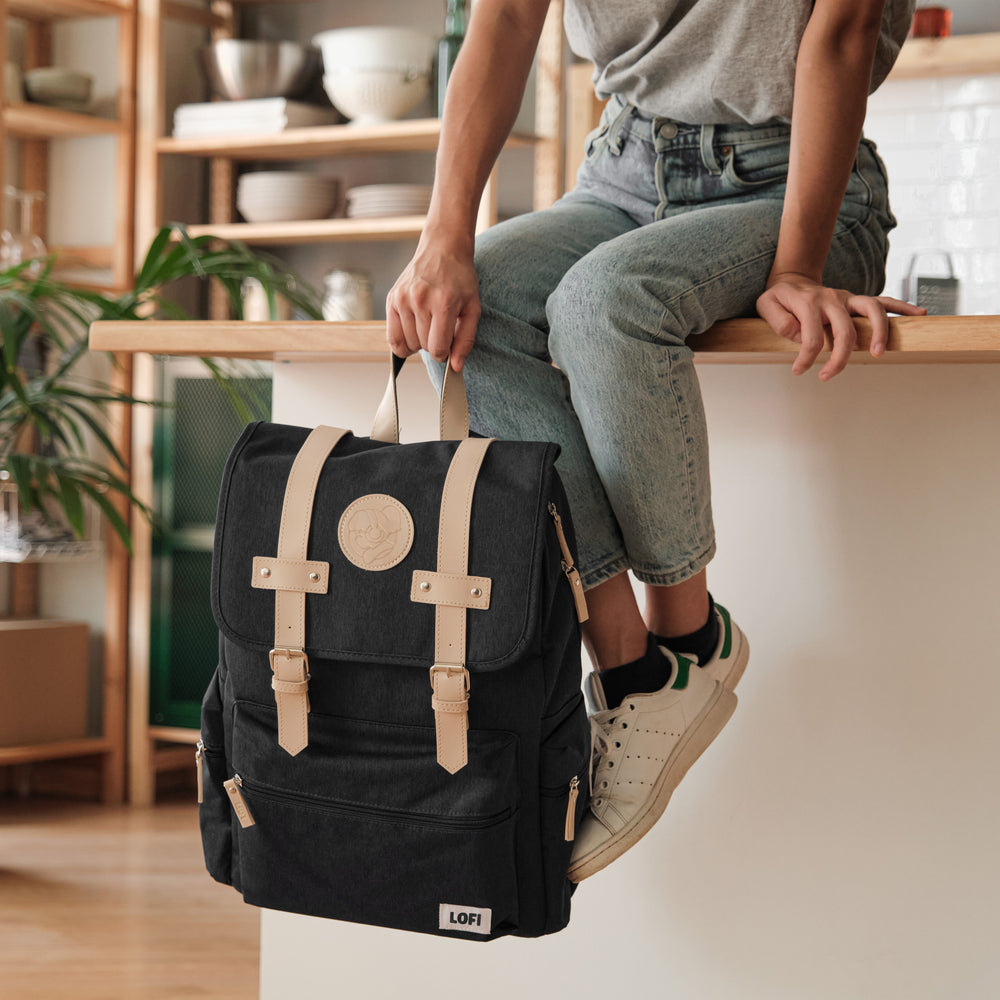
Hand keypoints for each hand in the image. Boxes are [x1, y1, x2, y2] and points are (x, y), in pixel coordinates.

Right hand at [385, 236, 480, 372]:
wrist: (442, 249)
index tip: (447, 347)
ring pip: (407, 344)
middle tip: (439, 330)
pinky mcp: (392, 299)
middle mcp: (420, 300)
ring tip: (427, 326)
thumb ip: (465, 340)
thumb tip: (455, 367)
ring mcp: (403, 299)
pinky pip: (391, 337)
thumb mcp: (473, 308)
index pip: (437, 348)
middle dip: (433, 345)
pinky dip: (402, 341)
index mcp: (443, 303)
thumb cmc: (460, 279)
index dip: (443, 354)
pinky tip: (413, 331)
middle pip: (422, 347)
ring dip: (418, 342)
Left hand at [756, 272, 926, 380]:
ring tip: (879, 353)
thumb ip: (778, 319)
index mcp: (809, 302)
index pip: (811, 336)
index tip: (798, 371)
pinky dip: (903, 307)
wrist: (792, 280)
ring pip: (872, 310)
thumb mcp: (766, 305)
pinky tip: (920, 314)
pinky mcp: (857, 301)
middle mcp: (832, 298)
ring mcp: (848, 298)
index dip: (805, 358)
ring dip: (879, 332)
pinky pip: (884, 302)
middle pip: (845, 329)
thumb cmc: (779, 297)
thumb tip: (798, 334)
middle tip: (827, 376)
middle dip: (839, 357)